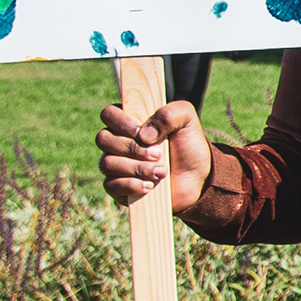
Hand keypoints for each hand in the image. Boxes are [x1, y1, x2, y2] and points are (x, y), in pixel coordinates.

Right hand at [97, 99, 213, 214]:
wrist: (198, 178)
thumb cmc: (188, 145)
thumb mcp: (186, 120)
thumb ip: (168, 114)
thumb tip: (143, 134)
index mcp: (129, 121)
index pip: (108, 114)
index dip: (120, 122)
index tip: (141, 132)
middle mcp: (117, 142)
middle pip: (103, 139)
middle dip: (132, 148)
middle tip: (158, 154)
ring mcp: (116, 164)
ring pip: (107, 163)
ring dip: (137, 168)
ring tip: (161, 172)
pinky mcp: (118, 187)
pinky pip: (110, 185)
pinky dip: (131, 185)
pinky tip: (150, 186)